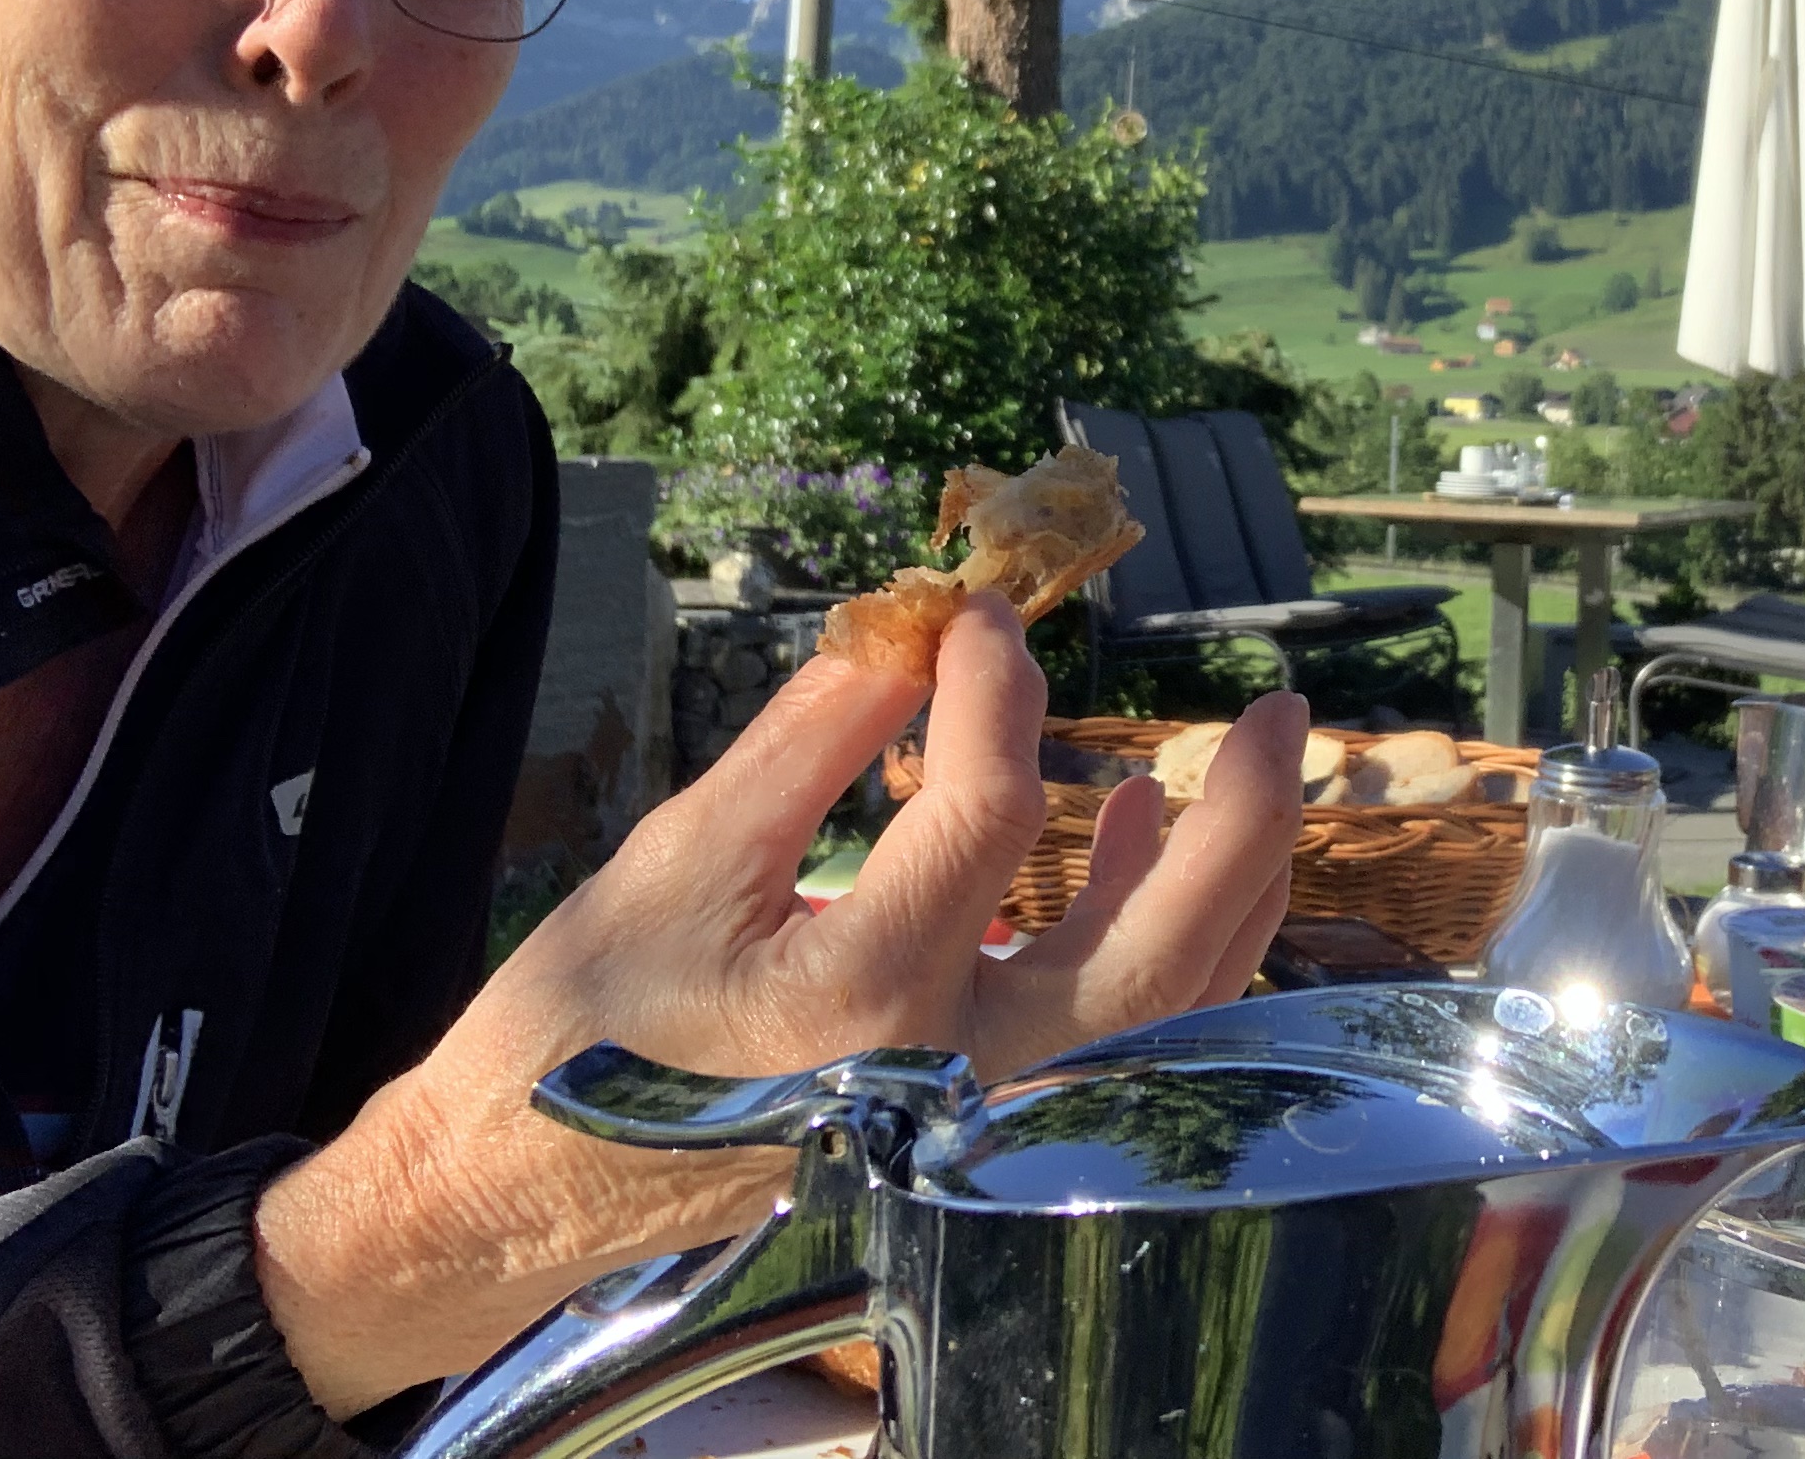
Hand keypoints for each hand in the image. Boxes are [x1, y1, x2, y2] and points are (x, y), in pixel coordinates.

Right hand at [254, 596, 1306, 1417]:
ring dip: (1231, 882)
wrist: (522, 1191)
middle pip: (1157, 957)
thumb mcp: (680, 853)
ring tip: (1245, 759)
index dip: (998, 688)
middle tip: (1281, 705)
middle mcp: (950, 1078)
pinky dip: (1165, 940)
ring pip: (1167, 1014)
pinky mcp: (983, 1129)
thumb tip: (917, 626)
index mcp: (859, 1001)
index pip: (988, 810)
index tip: (983, 613)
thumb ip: (814, 741)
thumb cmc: (585, 1020)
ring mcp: (981, 1120)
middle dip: (1241, 821)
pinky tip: (1139, 836)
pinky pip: (1122, 1041)